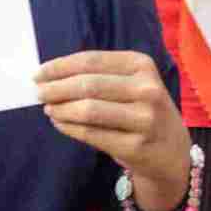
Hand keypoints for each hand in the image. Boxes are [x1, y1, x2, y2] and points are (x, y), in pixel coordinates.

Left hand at [37, 51, 189, 210]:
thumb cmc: (142, 109)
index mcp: (142, 65)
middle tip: (38, 93)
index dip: (61, 67)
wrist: (171, 149)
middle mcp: (147, 89)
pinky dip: (69, 128)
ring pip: (89, 110)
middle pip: (89, 84)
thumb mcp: (132, 83)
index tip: (39, 73)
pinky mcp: (136, 146)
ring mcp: (144, 118)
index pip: (92, 60)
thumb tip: (50, 77)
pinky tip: (59, 124)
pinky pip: (92, 134)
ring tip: (48, 109)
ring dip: (61, 109)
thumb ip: (99, 76)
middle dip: (56, 88)